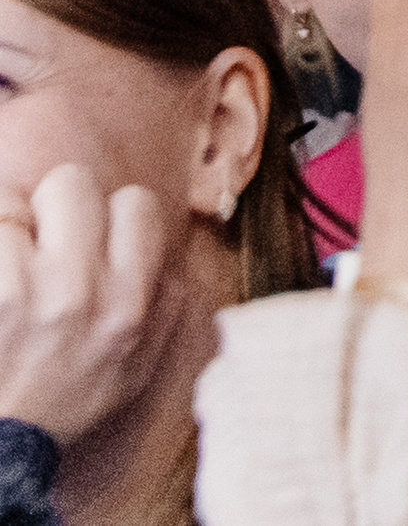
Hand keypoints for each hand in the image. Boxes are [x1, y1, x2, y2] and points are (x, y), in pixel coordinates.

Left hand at [0, 164, 179, 441]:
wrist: (2, 449)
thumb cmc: (62, 407)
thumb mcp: (137, 369)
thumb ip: (165, 309)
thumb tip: (167, 261)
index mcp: (128, 303)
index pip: (134, 204)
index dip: (106, 215)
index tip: (86, 241)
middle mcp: (79, 292)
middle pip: (71, 184)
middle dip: (51, 206)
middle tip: (37, 242)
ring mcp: (21, 293)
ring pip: (10, 204)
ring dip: (4, 229)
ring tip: (6, 268)